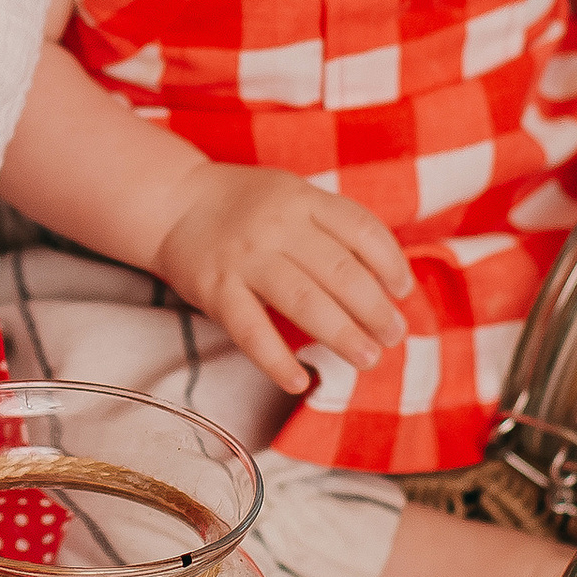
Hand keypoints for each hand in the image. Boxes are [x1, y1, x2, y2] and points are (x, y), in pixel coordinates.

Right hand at [154, 164, 410, 396]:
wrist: (174, 202)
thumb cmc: (245, 205)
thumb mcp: (292, 196)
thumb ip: (331, 226)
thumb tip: (384, 279)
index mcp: (302, 199)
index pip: (361, 230)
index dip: (390, 263)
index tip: (402, 292)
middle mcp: (278, 225)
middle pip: (341, 272)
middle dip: (374, 310)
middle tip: (393, 336)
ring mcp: (245, 258)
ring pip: (305, 302)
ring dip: (343, 336)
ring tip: (368, 359)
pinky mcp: (217, 289)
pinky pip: (252, 332)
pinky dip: (278, 361)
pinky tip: (300, 381)